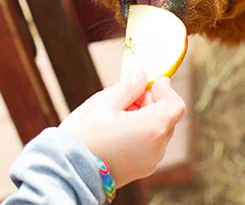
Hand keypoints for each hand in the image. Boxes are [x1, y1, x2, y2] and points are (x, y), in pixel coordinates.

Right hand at [59, 72, 185, 187]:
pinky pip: (148, 146)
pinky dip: (140, 134)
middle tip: (127, 96)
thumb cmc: (84, 135)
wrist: (68, 170)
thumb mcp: (105, 101)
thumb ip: (129, 86)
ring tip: (117, 114)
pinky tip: (117, 130)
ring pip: (157, 132)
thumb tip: (142, 75)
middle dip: (150, 103)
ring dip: (144, 118)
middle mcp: (157, 148)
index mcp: (152, 128)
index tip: (150, 82)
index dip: (165, 90)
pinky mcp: (140, 170)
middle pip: (166, 118)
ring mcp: (150, 162)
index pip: (175, 105)